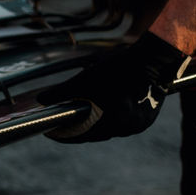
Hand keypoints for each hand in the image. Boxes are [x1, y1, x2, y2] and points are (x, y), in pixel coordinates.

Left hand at [39, 32, 189, 143]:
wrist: (154, 60)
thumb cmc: (118, 67)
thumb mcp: (86, 78)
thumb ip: (63, 91)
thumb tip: (41, 99)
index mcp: (115, 121)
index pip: (83, 135)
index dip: (65, 135)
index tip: (51, 133)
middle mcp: (129, 127)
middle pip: (97, 134)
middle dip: (79, 130)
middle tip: (63, 126)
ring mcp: (140, 124)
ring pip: (111, 129)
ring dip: (95, 125)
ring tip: (80, 119)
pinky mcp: (148, 118)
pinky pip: (124, 123)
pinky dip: (110, 119)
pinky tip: (102, 113)